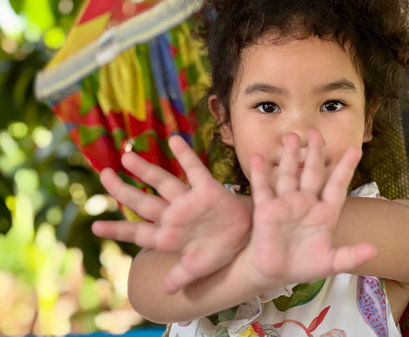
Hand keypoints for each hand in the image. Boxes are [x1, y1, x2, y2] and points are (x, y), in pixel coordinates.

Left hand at [92, 136, 251, 293]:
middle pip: (143, 202)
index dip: (117, 229)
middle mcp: (174, 215)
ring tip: (126, 157)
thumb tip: (166, 291)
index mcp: (168, 236)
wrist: (245, 236)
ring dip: (145, 170)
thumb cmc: (220, 250)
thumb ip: (181, 276)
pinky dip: (185, 156)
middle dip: (122, 190)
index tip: (95, 227)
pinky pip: (194, 170)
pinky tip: (174, 141)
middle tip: (104, 176)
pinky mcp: (207, 190)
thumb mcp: (199, 268)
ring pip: (162, 183)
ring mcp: (188, 201)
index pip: (138, 231)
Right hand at [246, 131, 376, 286]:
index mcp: (324, 213)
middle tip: (316, 133)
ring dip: (288, 156)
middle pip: (311, 173)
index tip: (355, 149)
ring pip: (288, 174)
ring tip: (291, 137)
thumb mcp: (330, 263)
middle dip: (314, 153)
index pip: (336, 186)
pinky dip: (260, 173)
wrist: (275, 272)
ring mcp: (285, 204)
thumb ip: (350, 256)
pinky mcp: (266, 210)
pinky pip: (263, 188)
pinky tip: (258, 157)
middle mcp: (305, 204)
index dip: (345, 168)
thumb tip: (374, 249)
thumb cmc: (304, 265)